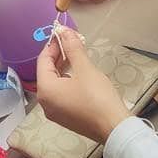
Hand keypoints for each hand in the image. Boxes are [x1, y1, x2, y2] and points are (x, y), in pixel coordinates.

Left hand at [35, 28, 130, 143]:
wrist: (114, 128)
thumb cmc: (98, 97)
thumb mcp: (85, 69)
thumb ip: (73, 48)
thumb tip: (64, 30)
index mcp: (45, 90)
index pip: (43, 60)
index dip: (53, 45)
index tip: (64, 33)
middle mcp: (45, 103)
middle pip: (47, 73)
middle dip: (59, 56)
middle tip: (72, 42)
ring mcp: (55, 112)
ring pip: (54, 84)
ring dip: (63, 68)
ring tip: (76, 56)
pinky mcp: (65, 118)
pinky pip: (61, 95)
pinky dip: (67, 82)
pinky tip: (79, 75)